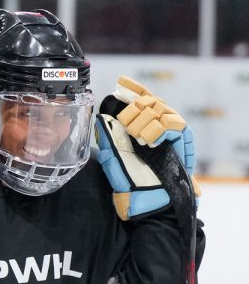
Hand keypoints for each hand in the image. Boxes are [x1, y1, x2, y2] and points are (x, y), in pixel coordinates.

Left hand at [94, 75, 199, 219]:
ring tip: (136, 135)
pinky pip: (174, 124)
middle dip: (136, 107)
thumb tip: (101, 117)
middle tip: (127, 122)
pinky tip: (148, 140)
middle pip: (151, 101)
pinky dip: (159, 129)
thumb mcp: (113, 157)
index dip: (133, 90)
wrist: (146, 200)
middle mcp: (156, 128)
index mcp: (140, 128)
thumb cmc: (129, 181)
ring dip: (146, 119)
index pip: (140, 101)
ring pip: (162, 110)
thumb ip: (108, 138)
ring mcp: (170, 134)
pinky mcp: (182, 142)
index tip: (121, 83)